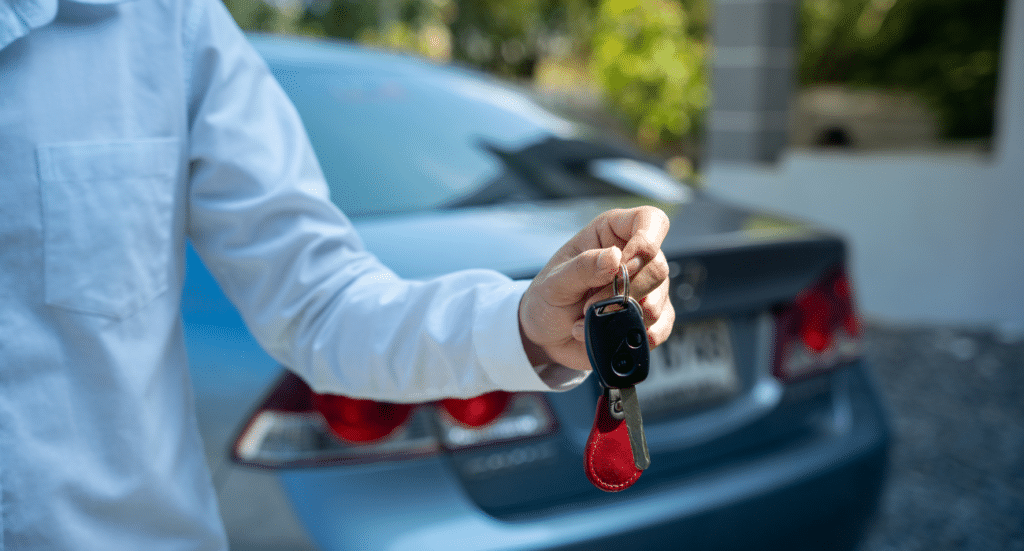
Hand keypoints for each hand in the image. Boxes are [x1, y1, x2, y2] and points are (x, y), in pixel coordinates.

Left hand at [519, 206, 674, 371]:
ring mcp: (646, 289)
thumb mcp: (555, 282)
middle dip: (625, 291)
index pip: (650, 220)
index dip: (645, 241)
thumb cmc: (548, 299)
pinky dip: (633, 336)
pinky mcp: (648, 319)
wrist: (547, 335)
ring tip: (589, 320)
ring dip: (621, 317)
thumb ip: (582, 268)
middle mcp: (635, 258)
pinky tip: (609, 335)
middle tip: (590, 305)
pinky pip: (659, 328)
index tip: (621, 265)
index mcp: (613, 233)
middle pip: (658, 267)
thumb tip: (615, 257)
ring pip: (658, 300)